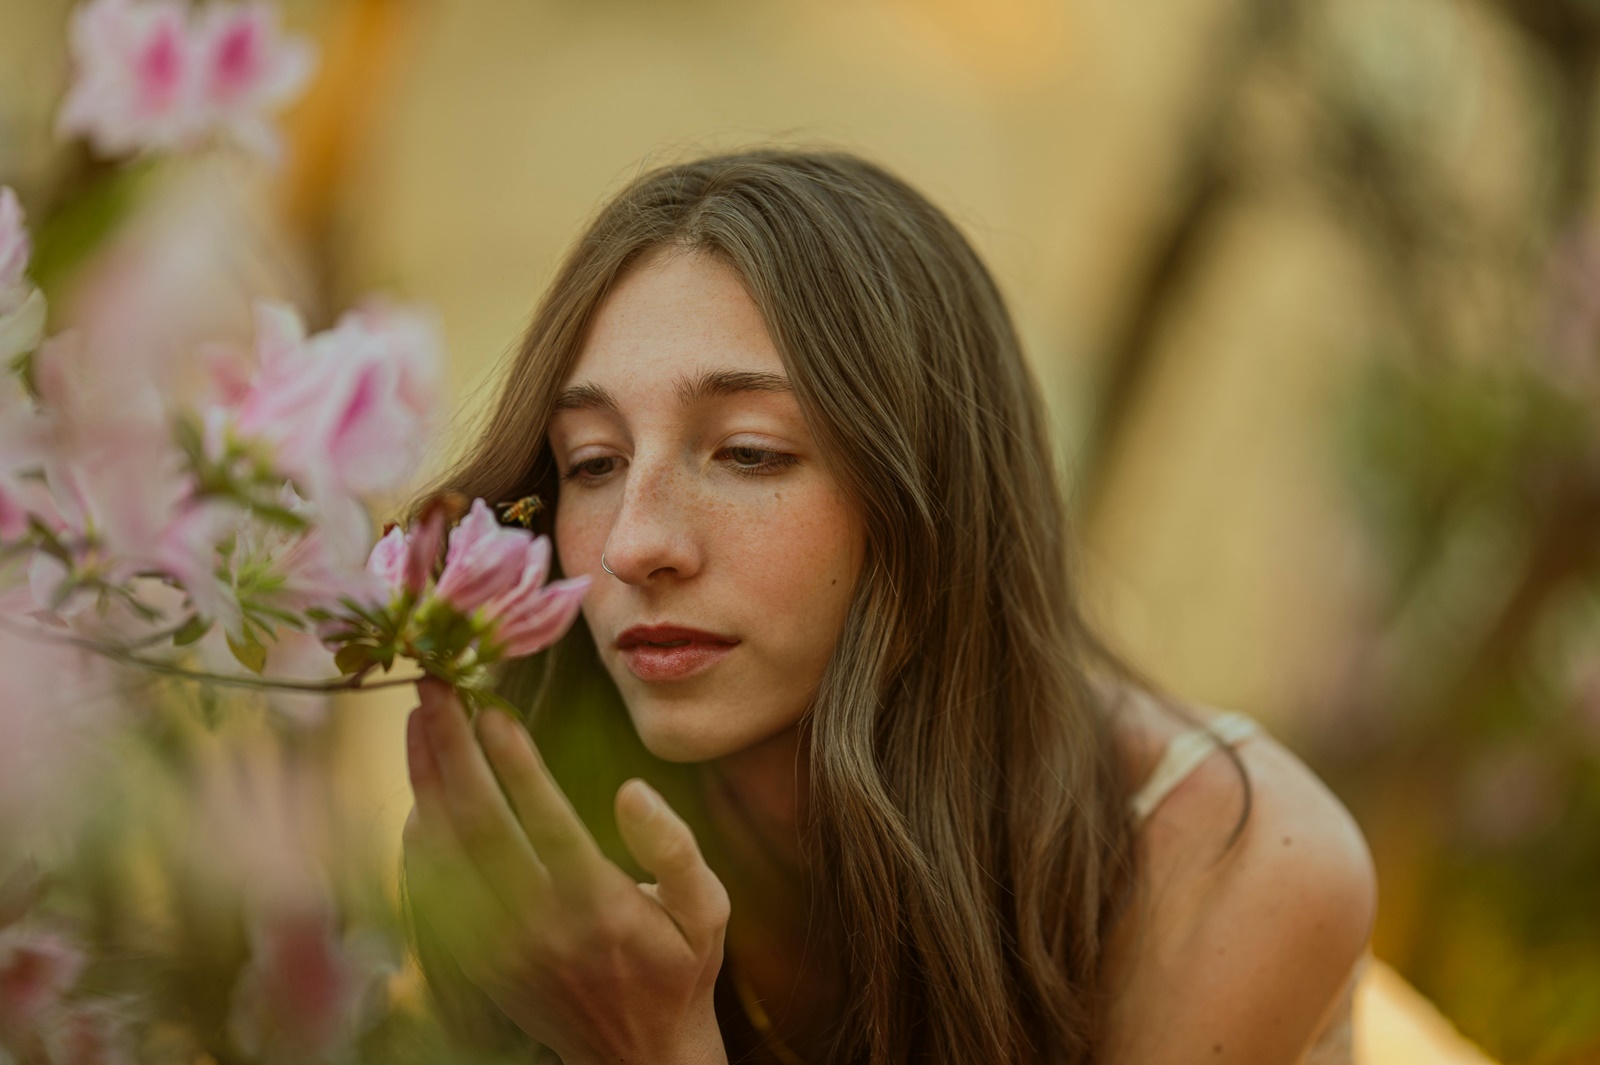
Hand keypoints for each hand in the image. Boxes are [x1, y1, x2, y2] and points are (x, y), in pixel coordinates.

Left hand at [403, 678, 730, 1064]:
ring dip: (425, 779)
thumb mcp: (707, 909)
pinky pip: (434, 890)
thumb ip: (675, 847)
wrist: (638, 1058)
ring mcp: (499, 945)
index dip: (513, 760)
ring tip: (418, 719)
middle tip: (434, 688)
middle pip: (476, 823)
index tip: (491, 707)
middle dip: (449, 747)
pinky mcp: (476, 961)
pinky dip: (419, 834)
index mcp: (598, 903)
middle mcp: (539, 923)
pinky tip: (421, 789)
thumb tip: (631, 790)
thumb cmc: (680, 970)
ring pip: (443, 852)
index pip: (543, 817)